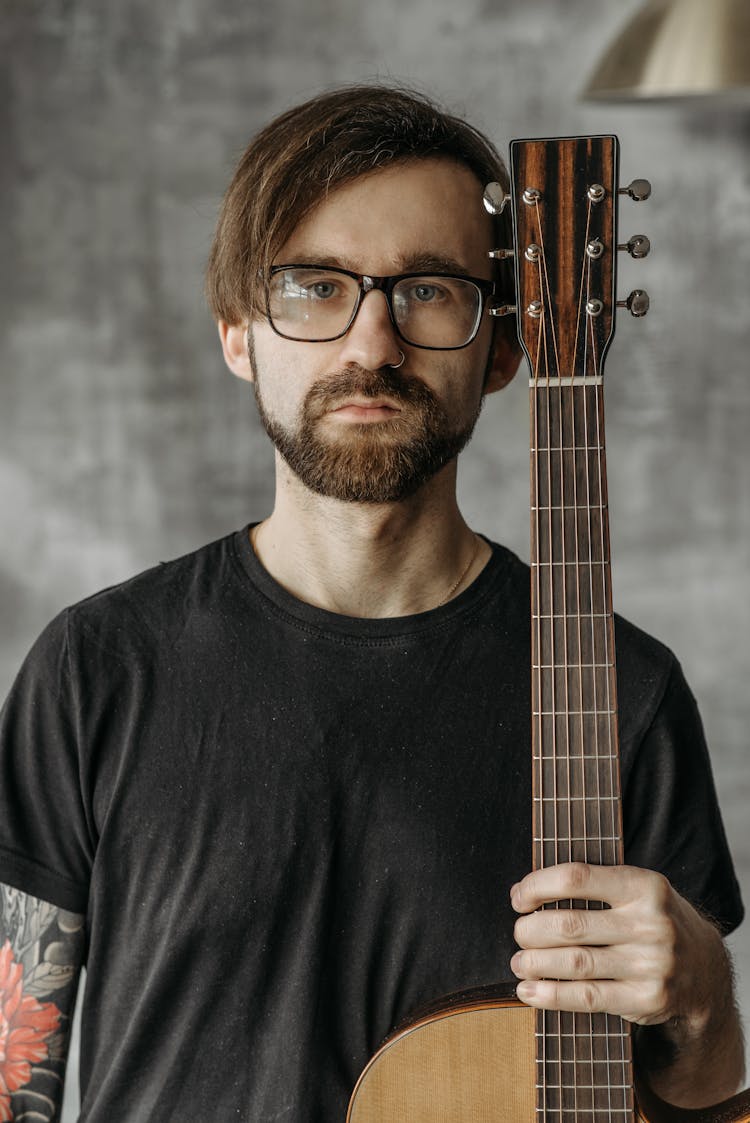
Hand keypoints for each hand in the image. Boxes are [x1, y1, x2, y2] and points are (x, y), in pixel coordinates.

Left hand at [509, 862, 722, 1028]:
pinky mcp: (646, 999)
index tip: (518, 899)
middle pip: (570, 925)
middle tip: (519, 933)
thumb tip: (525, 892)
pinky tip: (529, 992)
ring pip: (575, 963)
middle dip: (532, 930)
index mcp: (644, 886)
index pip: (577, 878)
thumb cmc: (651, 920)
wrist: (704, 969)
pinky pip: (588, 998)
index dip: (538, 886)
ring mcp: (650, 964)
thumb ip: (593, 885)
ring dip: (535, 963)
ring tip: (519, 962)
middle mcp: (650, 924)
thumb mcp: (636, 889)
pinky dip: (551, 996)